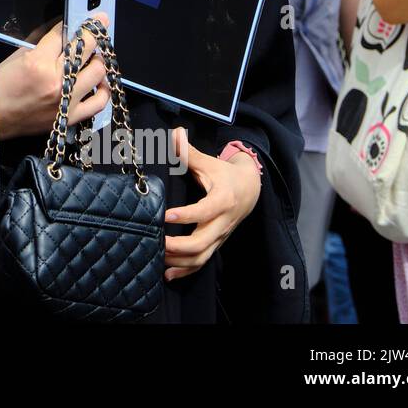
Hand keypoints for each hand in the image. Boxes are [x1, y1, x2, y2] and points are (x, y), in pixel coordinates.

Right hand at [0, 14, 110, 140]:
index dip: (79, 24)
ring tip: (93, 58)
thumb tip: (66, 32)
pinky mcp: (70, 116)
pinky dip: (103, 90)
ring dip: (97, 61)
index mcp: (38, 62)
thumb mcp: (19, 55)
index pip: (65, 35)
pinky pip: (98, 102)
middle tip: (97, 30)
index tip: (92, 18)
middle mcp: (56, 80)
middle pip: (85, 50)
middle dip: (94, 35)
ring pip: (98, 72)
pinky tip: (99, 83)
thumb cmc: (2, 83)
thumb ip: (45, 43)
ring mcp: (66, 100)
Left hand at [163, 129, 260, 280]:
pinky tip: (168, 275)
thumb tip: (175, 133)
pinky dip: (186, 271)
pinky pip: (203, 262)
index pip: (205, 211)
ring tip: (157, 259)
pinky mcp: (217, 243)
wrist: (250, 190)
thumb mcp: (210, 162)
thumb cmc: (225, 174)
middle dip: (178, 246)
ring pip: (202, 256)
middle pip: (203, 241)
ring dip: (179, 262)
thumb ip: (189, 152)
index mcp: (223, 200)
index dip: (186, 215)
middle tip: (156, 242)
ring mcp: (221, 236)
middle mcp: (223, 222)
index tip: (165, 215)